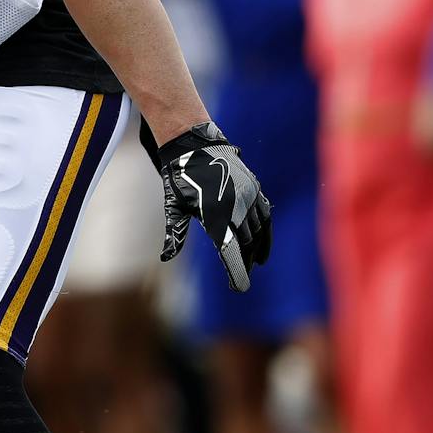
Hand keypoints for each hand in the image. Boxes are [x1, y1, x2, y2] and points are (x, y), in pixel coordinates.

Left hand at [148, 122, 271, 291]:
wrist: (194, 144)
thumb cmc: (180, 177)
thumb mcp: (174, 206)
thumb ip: (175, 233)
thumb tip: (166, 256)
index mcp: (215, 214)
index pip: (230, 251)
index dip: (237, 272)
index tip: (239, 287)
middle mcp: (235, 206)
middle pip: (246, 244)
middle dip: (245, 262)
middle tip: (241, 278)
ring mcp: (248, 196)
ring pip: (258, 230)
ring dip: (257, 249)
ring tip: (254, 263)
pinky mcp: (254, 188)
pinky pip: (265, 214)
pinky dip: (266, 231)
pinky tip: (263, 242)